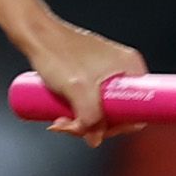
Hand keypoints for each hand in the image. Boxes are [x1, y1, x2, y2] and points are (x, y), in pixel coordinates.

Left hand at [23, 23, 149, 142]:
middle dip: (93, 125)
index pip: (139, 108)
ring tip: (57, 122)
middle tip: (69, 127)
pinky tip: (60, 116)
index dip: (121, 126)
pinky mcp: (89, 73)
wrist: (35, 34)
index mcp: (132, 68)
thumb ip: (90, 117)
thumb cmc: (58, 54)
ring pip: (100, 107)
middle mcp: (123, 69)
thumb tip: (95, 140)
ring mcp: (106, 71)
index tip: (98, 132)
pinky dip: (77, 111)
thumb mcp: (78, 90)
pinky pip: (89, 99)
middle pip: (118, 110)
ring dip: (80, 121)